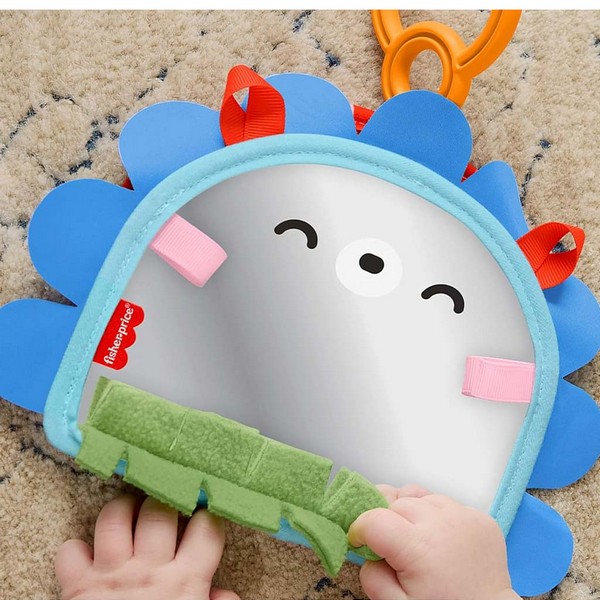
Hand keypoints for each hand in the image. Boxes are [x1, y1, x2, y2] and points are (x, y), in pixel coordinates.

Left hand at [55, 494, 239, 599]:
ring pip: (113, 518)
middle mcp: (150, 571)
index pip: (207, 528)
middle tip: (165, 507)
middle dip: (163, 501)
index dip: (208, 514)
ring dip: (121, 509)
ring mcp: (111, 576)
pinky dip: (75, 550)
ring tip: (129, 513)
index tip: (204, 512)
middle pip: (159, 512)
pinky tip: (88, 555)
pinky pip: (70, 551)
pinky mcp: (77, 587)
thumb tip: (226, 595)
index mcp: (186, 582)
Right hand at [348, 484, 519, 599]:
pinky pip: (447, 502)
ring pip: (421, 496)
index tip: (359, 540)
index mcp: (418, 547)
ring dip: (412, 511)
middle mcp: (441, 523)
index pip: (374, 519)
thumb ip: (372, 576)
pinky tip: (440, 537)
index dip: (360, 528)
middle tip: (390, 543)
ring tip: (416, 535)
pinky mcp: (480, 517)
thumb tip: (367, 552)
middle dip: (386, 519)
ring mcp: (463, 517)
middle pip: (396, 502)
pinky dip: (437, 514)